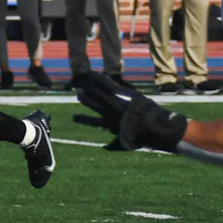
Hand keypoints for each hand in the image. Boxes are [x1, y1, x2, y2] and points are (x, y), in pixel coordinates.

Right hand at [72, 72, 187, 151]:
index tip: (74, 117)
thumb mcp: (125, 143)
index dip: (82, 119)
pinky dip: (95, 77)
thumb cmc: (139, 135)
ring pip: (94, 91)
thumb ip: (114, 146)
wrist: (148, 122)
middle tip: (79, 93)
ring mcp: (112, 99)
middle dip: (84, 98)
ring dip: (87, 87)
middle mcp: (107, 110)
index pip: (91, 122)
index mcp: (108, 124)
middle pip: (91, 102)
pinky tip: (90, 73)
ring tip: (81, 83)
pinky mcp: (118, 90)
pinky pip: (104, 81)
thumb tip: (104, 148)